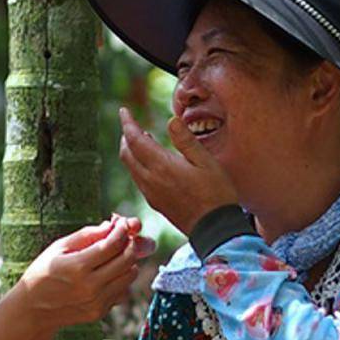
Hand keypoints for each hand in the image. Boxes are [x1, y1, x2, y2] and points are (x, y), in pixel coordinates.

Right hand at [14, 215, 144, 329]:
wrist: (32, 309)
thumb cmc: (43, 272)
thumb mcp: (58, 248)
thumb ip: (86, 235)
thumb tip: (111, 225)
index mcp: (77, 267)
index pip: (113, 244)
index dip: (122, 231)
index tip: (122, 224)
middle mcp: (90, 286)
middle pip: (127, 259)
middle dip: (130, 244)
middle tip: (124, 237)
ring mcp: (96, 302)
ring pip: (130, 276)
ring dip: (128, 262)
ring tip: (115, 256)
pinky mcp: (100, 312)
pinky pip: (123, 291)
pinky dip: (121, 280)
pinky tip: (108, 274)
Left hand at [117, 106, 240, 235]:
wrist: (215, 229)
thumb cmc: (216, 193)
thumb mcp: (206, 162)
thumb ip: (186, 140)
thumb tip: (171, 120)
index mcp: (162, 166)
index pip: (135, 139)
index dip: (127, 123)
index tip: (123, 111)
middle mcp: (151, 180)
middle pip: (127, 154)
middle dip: (126, 137)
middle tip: (132, 125)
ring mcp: (152, 194)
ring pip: (131, 168)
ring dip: (131, 152)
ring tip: (142, 140)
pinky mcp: (156, 204)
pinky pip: (139, 180)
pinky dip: (138, 166)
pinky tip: (152, 164)